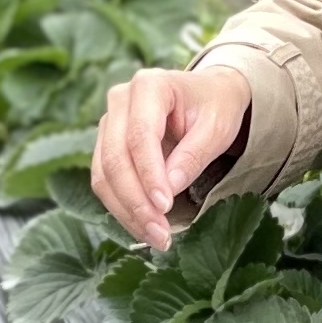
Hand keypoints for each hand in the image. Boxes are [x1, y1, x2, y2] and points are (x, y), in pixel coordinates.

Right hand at [91, 61, 255, 255]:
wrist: (209, 95)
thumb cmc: (215, 106)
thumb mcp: (217, 127)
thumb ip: (194, 155)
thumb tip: (169, 189)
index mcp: (149, 85)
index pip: (140, 135)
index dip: (150, 174)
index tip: (165, 206)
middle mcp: (120, 100)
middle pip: (115, 157)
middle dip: (136, 201)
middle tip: (160, 234)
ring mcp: (109, 122)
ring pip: (104, 174)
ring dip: (126, 211)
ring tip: (155, 237)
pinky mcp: (107, 144)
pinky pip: (105, 181)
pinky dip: (122, 207)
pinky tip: (143, 226)